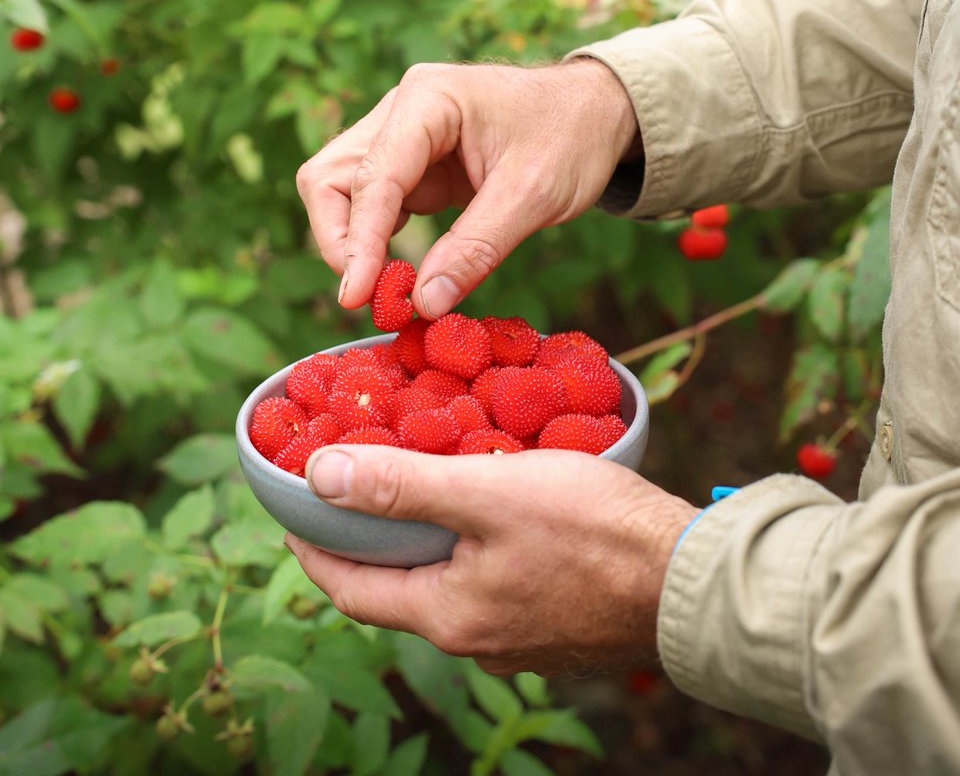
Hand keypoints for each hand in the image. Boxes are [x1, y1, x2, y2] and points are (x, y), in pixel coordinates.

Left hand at [284, 445, 696, 676]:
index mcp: (448, 616)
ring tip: (424, 488)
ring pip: (452, 584)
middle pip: (401, 588)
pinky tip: (494, 511)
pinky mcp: (561, 626)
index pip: (352, 588)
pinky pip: (497, 584)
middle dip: (373, 540)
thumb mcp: (488, 492)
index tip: (294, 512)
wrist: (694, 580)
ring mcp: (523, 639)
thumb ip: (401, 485)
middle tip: (358, 489)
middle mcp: (479, 640)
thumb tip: (317, 476)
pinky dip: (476, 547)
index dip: (316, 547)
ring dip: (429, 541)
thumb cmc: (593, 531)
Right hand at [296, 60, 639, 316]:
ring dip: (353, 243)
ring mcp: (402, 135)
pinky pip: (373, 204)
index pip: (372, 176)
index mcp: (428, 99)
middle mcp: (401, 110)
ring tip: (390, 290)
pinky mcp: (413, 164)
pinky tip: (402, 272)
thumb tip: (425, 304)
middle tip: (370, 297)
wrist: (598, 112)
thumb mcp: (534, 195)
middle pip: (331, 177)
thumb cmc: (572, 136)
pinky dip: (376, 241)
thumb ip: (477, 248)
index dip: (359, 242)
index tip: (357, 297)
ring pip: (342, 191)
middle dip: (341, 241)